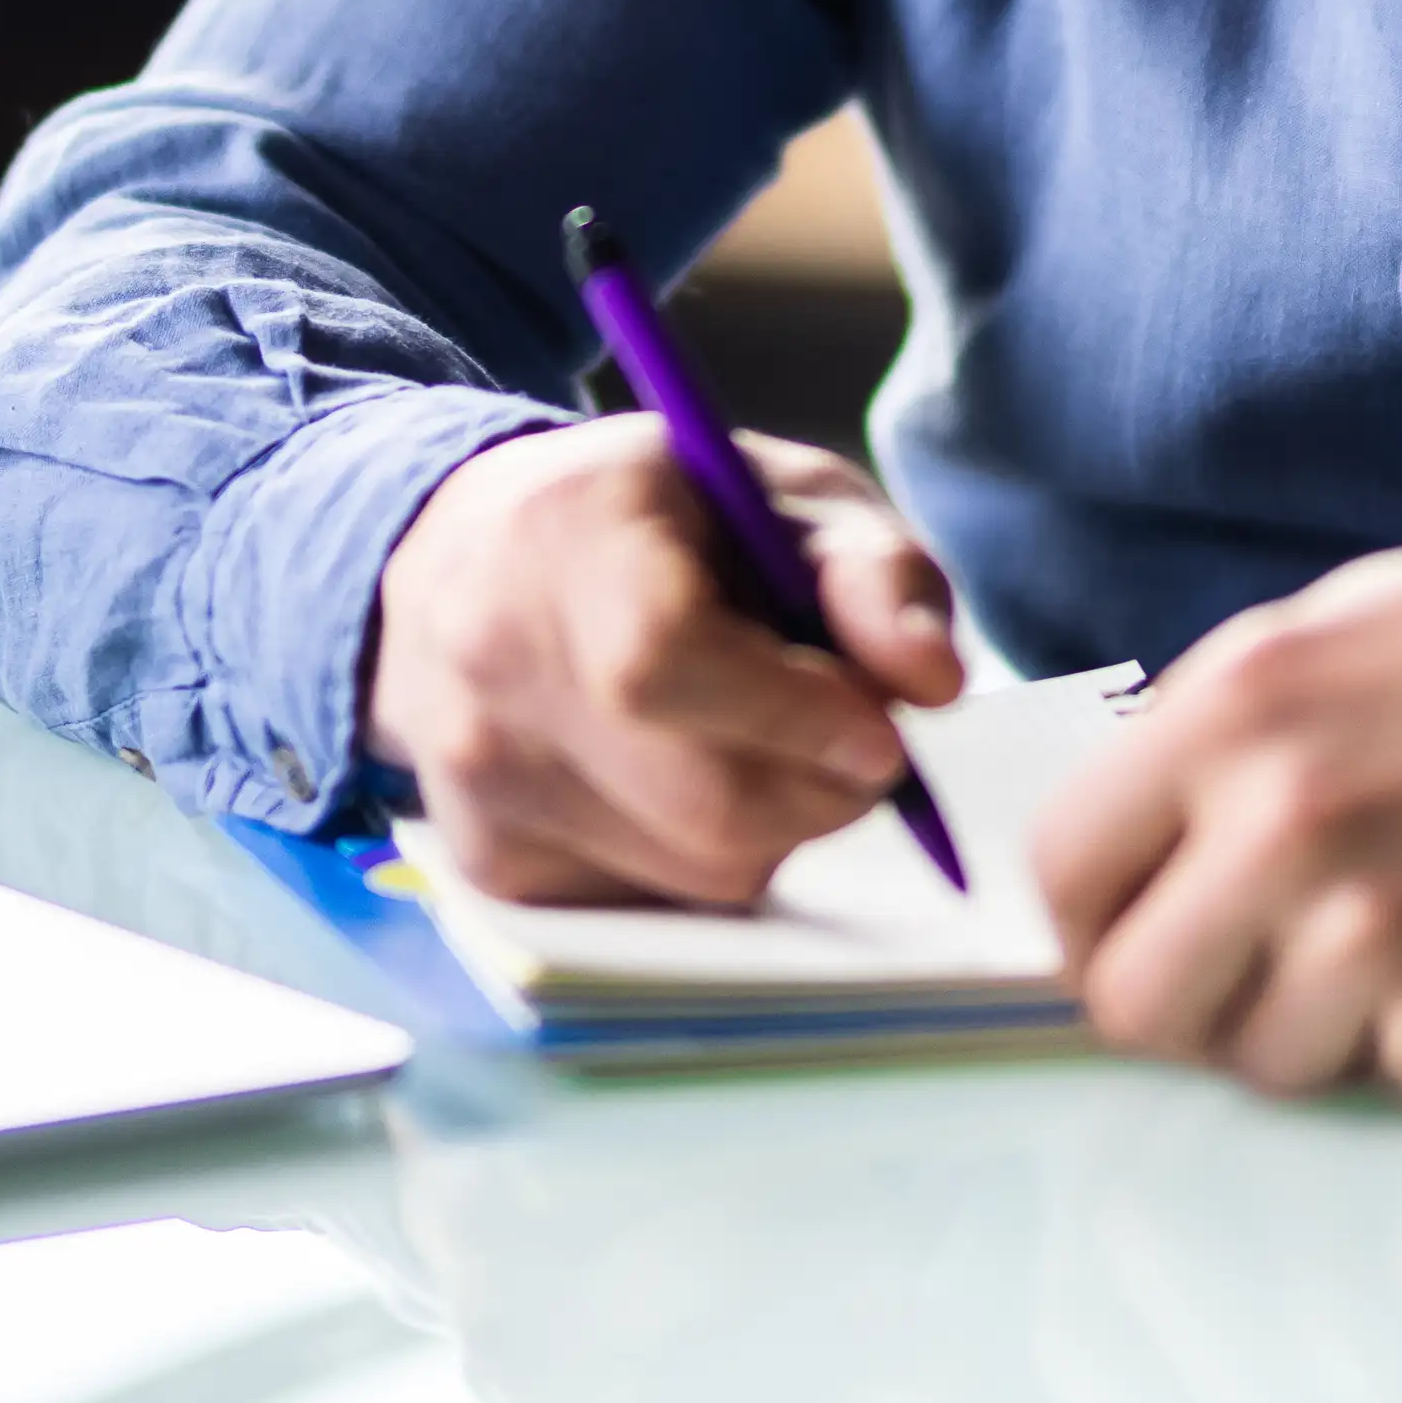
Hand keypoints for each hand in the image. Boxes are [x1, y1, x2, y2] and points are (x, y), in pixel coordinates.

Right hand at [366, 416, 966, 905]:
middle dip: (824, 790)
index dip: (794, 716)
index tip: (881, 733)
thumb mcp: (780, 496)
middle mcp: (494, 664)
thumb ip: (875, 572)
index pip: (664, 664)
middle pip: (703, 800)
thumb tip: (936, 684)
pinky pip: (659, 905)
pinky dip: (709, 861)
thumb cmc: (656, 522)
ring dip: (777, 830)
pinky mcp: (491, 863)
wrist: (464, 563)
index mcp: (565, 536)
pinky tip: (684, 780)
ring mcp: (478, 778)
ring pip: (697, 872)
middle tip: (855, 747)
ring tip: (757, 746)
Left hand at [1031, 507, 1401, 1106]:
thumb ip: (1216, 738)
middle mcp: (1291, 835)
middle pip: (1135, 1006)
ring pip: (1263, 1066)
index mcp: (1238, 712)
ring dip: (1313, 1025)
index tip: (1133, 920)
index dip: (1093, 911)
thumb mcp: (1343, 628)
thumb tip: (1119, 847)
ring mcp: (1386, 953)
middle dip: (1181, 996)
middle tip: (1251, 963)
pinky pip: (1395, 1085)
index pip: (1062, 875)